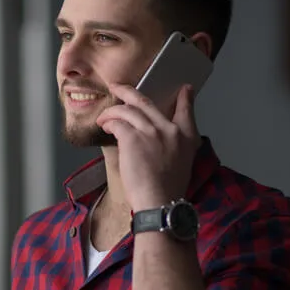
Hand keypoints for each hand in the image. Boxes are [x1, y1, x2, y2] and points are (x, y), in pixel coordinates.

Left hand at [96, 84, 198, 210]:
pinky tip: (105, 127)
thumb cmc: (167, 190)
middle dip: (128, 91)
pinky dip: (109, 123)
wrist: (159, 202)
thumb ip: (176, 146)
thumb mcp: (183, 163)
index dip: (185, 97)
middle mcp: (170, 129)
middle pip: (146, 102)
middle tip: (117, 86)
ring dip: (112, 112)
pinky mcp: (132, 138)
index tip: (184, 88)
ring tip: (103, 118)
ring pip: (127, 110)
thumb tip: (160, 138)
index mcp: (186, 136)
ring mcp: (151, 132)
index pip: (186, 109)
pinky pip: (117, 123)